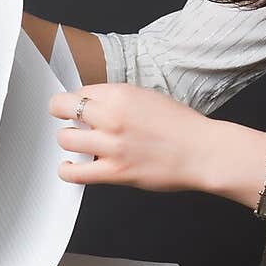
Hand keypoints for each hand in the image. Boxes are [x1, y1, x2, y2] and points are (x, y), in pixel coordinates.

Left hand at [47, 83, 214, 192]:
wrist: (203, 152)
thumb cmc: (182, 127)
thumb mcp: (148, 97)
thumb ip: (118, 100)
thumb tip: (94, 106)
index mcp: (121, 94)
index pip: (78, 91)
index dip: (77, 100)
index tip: (79, 108)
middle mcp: (113, 116)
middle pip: (61, 109)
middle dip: (65, 116)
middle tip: (74, 123)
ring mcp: (112, 145)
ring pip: (65, 139)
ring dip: (70, 141)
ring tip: (80, 145)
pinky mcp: (115, 171)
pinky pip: (74, 173)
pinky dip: (67, 170)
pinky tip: (71, 166)